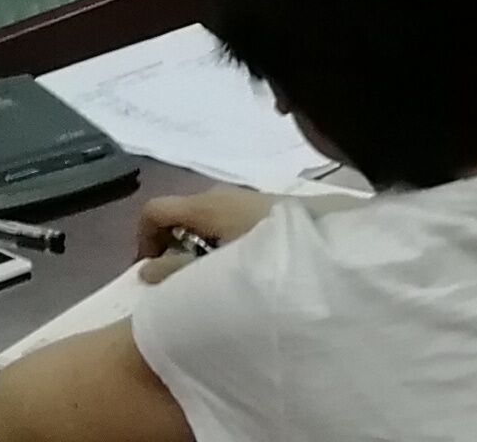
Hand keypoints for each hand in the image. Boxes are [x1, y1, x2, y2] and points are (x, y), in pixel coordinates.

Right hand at [133, 187, 274, 280]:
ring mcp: (246, 199)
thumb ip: (177, 273)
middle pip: (180, 215)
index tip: (152, 274)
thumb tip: (146, 269)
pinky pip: (229, 223)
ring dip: (198, 248)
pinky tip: (240, 270)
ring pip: (206, 220)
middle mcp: (222, 195)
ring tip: (212, 281)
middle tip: (180, 282)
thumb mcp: (215, 273)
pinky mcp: (266, 209)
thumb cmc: (266, 261)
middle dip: (171, 247)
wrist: (332, 247)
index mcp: (206, 205)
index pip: (155, 209)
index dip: (144, 240)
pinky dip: (221, 244)